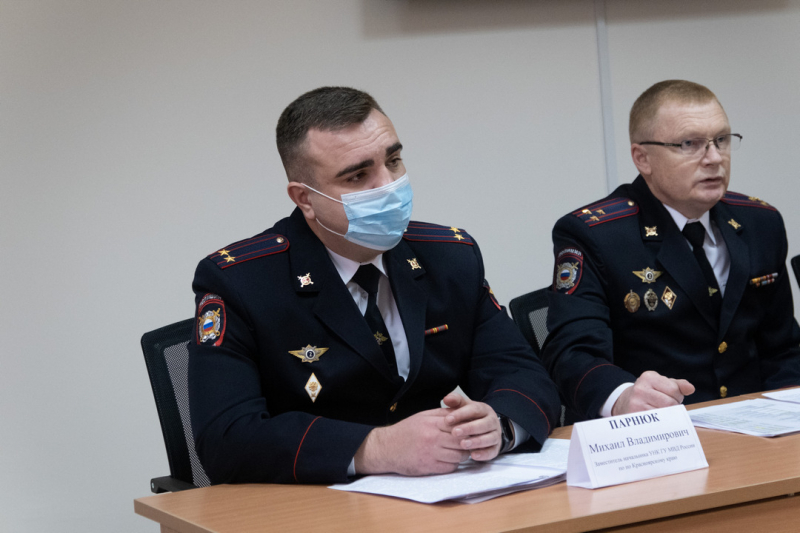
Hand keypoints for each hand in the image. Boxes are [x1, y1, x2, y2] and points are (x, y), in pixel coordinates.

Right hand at [353, 407, 468, 475]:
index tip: (469, 431)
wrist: (386, 448)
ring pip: (458, 456)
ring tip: (458, 452)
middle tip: (467, 444)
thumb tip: (461, 413)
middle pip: (461, 441)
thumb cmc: (405, 431)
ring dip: (461, 455)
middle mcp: (432, 437)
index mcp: (432, 423)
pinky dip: (452, 465)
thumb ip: (441, 414)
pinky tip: (448, 460)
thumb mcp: (422, 416)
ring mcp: (431, 453)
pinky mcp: (428, 467)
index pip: (459, 425)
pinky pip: (450, 467)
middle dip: (467, 443)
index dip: (467, 429)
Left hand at [441, 392, 501, 461]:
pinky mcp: (496, 448)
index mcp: (484, 409)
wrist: (486, 428)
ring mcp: (496, 435)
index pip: (474, 410)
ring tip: (462, 445)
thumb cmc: (471, 417)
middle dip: (469, 428)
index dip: (461, 414)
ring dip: (476, 442)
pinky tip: (473, 455)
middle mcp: (492, 421)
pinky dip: (484, 454)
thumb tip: (447, 398)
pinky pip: (492, 451)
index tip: (447, 420)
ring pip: (489, 438)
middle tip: (454, 432)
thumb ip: (455, 401)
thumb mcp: (464, 406)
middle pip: (483, 424)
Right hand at [612, 371, 694, 415]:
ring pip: (664, 414)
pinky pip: (656, 423)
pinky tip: (655, 420)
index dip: (677, 396)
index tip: (669, 397)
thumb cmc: (647, 393)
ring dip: (667, 416)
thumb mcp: (661, 384)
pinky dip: (660, 423)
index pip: (674, 390)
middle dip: (673, 407)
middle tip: (665, 407)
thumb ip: (678, 385)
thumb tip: (690, 388)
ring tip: (659, 412)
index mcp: (649, 377)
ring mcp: (636, 403)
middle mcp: (640, 388)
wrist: (623, 402)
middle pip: (670, 403)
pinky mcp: (634, 416)